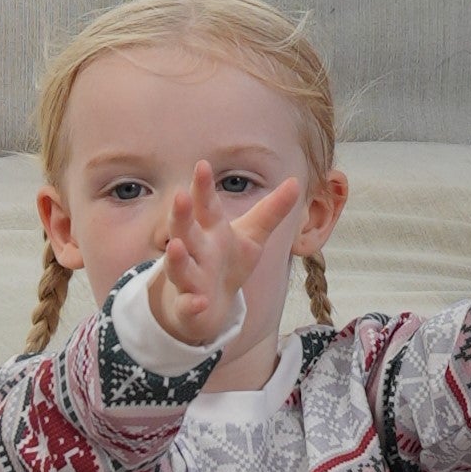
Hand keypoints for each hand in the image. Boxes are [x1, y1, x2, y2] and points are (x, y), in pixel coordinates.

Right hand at [142, 157, 299, 351]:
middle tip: (180, 196)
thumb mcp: (252, 236)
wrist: (208, 306)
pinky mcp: (189, 306)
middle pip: (185, 231)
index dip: (203, 188)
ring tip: (174, 246)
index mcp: (211, 231)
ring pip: (179, 267)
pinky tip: (198, 302)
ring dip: (176, 258)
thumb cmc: (228, 262)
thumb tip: (296, 182)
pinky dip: (192, 305)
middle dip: (182, 216)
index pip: (207, 206)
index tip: (202, 165)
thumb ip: (271, 211)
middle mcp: (196, 251)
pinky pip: (188, 306)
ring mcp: (190, 279)